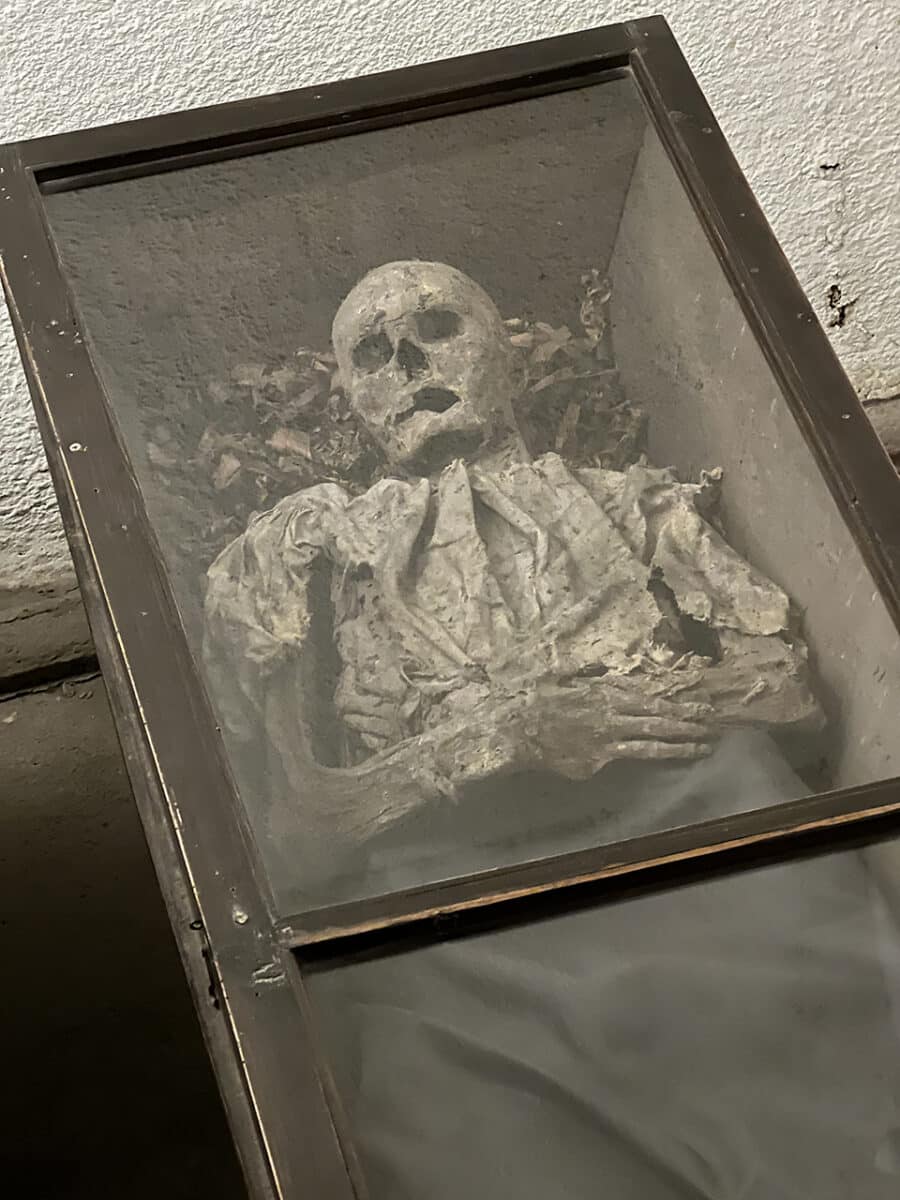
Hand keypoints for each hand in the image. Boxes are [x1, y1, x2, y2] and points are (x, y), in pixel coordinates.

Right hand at [532, 672, 716, 778]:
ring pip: (652, 741)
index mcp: (604, 692)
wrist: (517, 730)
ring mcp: (607, 738)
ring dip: (681, 743)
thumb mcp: (561, 674)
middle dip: (689, 722)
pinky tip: (671, 758)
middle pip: (658, 719)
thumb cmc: (537, 701)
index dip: (677, 703)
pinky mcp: (599, 759)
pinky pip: (631, 756)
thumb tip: (597, 668)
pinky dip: (653, 756)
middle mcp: (611, 714)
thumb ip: (585, 672)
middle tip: (714, 725)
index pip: (650, 698)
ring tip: (703, 746)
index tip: (700, 705)